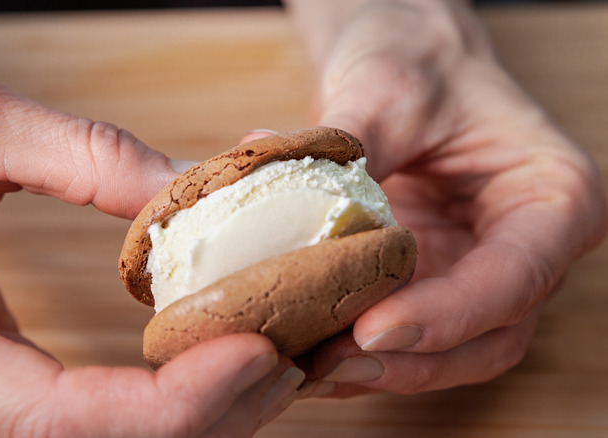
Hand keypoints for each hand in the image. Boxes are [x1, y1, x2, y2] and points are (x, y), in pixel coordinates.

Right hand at [0, 73, 303, 436]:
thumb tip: (191, 188)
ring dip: (182, 428)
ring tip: (261, 372)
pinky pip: (71, 434)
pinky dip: (146, 416)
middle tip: (283, 363)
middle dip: (196, 423)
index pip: (51, 420)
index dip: (166, 404)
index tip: (254, 351)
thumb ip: (83, 156)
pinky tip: (198, 372)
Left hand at [284, 0, 607, 396]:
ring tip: (311, 369)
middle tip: (333, 363)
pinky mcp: (434, 283)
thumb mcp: (384, 92)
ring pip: (450, 352)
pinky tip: (309, 351)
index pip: (513, 276)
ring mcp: (479, 272)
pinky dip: (361, 350)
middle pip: (490, 336)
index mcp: (551, 196)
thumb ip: (345, 152)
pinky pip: (407, 333)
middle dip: (412, 361)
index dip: (446, 315)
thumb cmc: (415, 64)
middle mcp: (527, 248)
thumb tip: (273, 201)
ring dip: (382, 369)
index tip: (374, 330)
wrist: (404, 63)